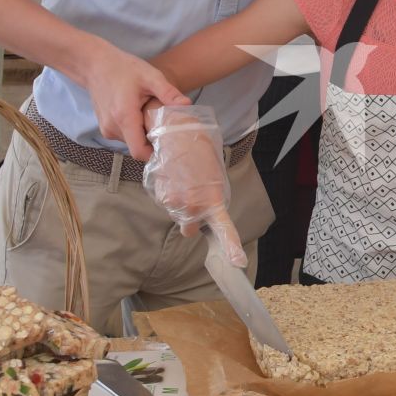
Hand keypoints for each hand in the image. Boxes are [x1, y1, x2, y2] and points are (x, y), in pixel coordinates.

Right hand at [79, 43, 186, 160]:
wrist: (95, 65)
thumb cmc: (123, 68)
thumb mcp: (150, 76)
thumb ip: (168, 92)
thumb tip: (187, 104)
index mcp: (124, 117)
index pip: (139, 152)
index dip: (156, 153)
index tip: (169, 144)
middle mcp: (112, 128)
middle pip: (138, 147)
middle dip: (153, 141)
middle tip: (166, 126)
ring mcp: (106, 129)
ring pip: (131, 142)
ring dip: (143, 134)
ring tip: (151, 116)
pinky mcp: (105, 128)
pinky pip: (125, 136)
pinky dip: (135, 130)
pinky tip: (140, 115)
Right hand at [141, 105, 241, 264]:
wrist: (175, 132)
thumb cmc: (199, 151)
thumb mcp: (215, 175)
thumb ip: (212, 198)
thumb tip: (208, 210)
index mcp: (213, 200)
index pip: (225, 230)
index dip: (231, 248)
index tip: (237, 263)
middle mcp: (193, 206)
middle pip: (190, 230)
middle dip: (191, 221)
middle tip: (193, 198)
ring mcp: (173, 203)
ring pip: (176, 214)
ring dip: (179, 203)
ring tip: (183, 178)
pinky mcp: (158, 195)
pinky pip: (165, 202)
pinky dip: (168, 193)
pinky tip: (173, 175)